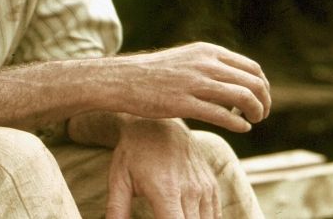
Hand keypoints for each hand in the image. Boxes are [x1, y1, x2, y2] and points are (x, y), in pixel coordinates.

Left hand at [105, 120, 219, 218]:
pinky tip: (185, 216)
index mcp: (165, 190)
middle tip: (159, 215)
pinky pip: (215, 215)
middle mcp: (190, 190)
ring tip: (169, 214)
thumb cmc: (133, 152)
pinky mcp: (212, 185)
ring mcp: (204, 187)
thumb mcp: (118, 179)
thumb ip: (117, 209)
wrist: (157, 123)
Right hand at [108, 42, 270, 132]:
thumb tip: (237, 83)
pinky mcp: (183, 103)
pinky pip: (222, 115)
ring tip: (253, 121)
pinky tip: (242, 129)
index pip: (252, 68)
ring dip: (256, 112)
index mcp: (207, 51)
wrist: (121, 79)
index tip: (259, 99)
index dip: (262, 86)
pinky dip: (239, 124)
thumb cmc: (154, 73)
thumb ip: (211, 66)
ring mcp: (194, 83)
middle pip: (253, 82)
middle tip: (261, 114)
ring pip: (242, 97)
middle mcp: (204, 64)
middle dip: (264, 101)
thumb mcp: (186, 59)